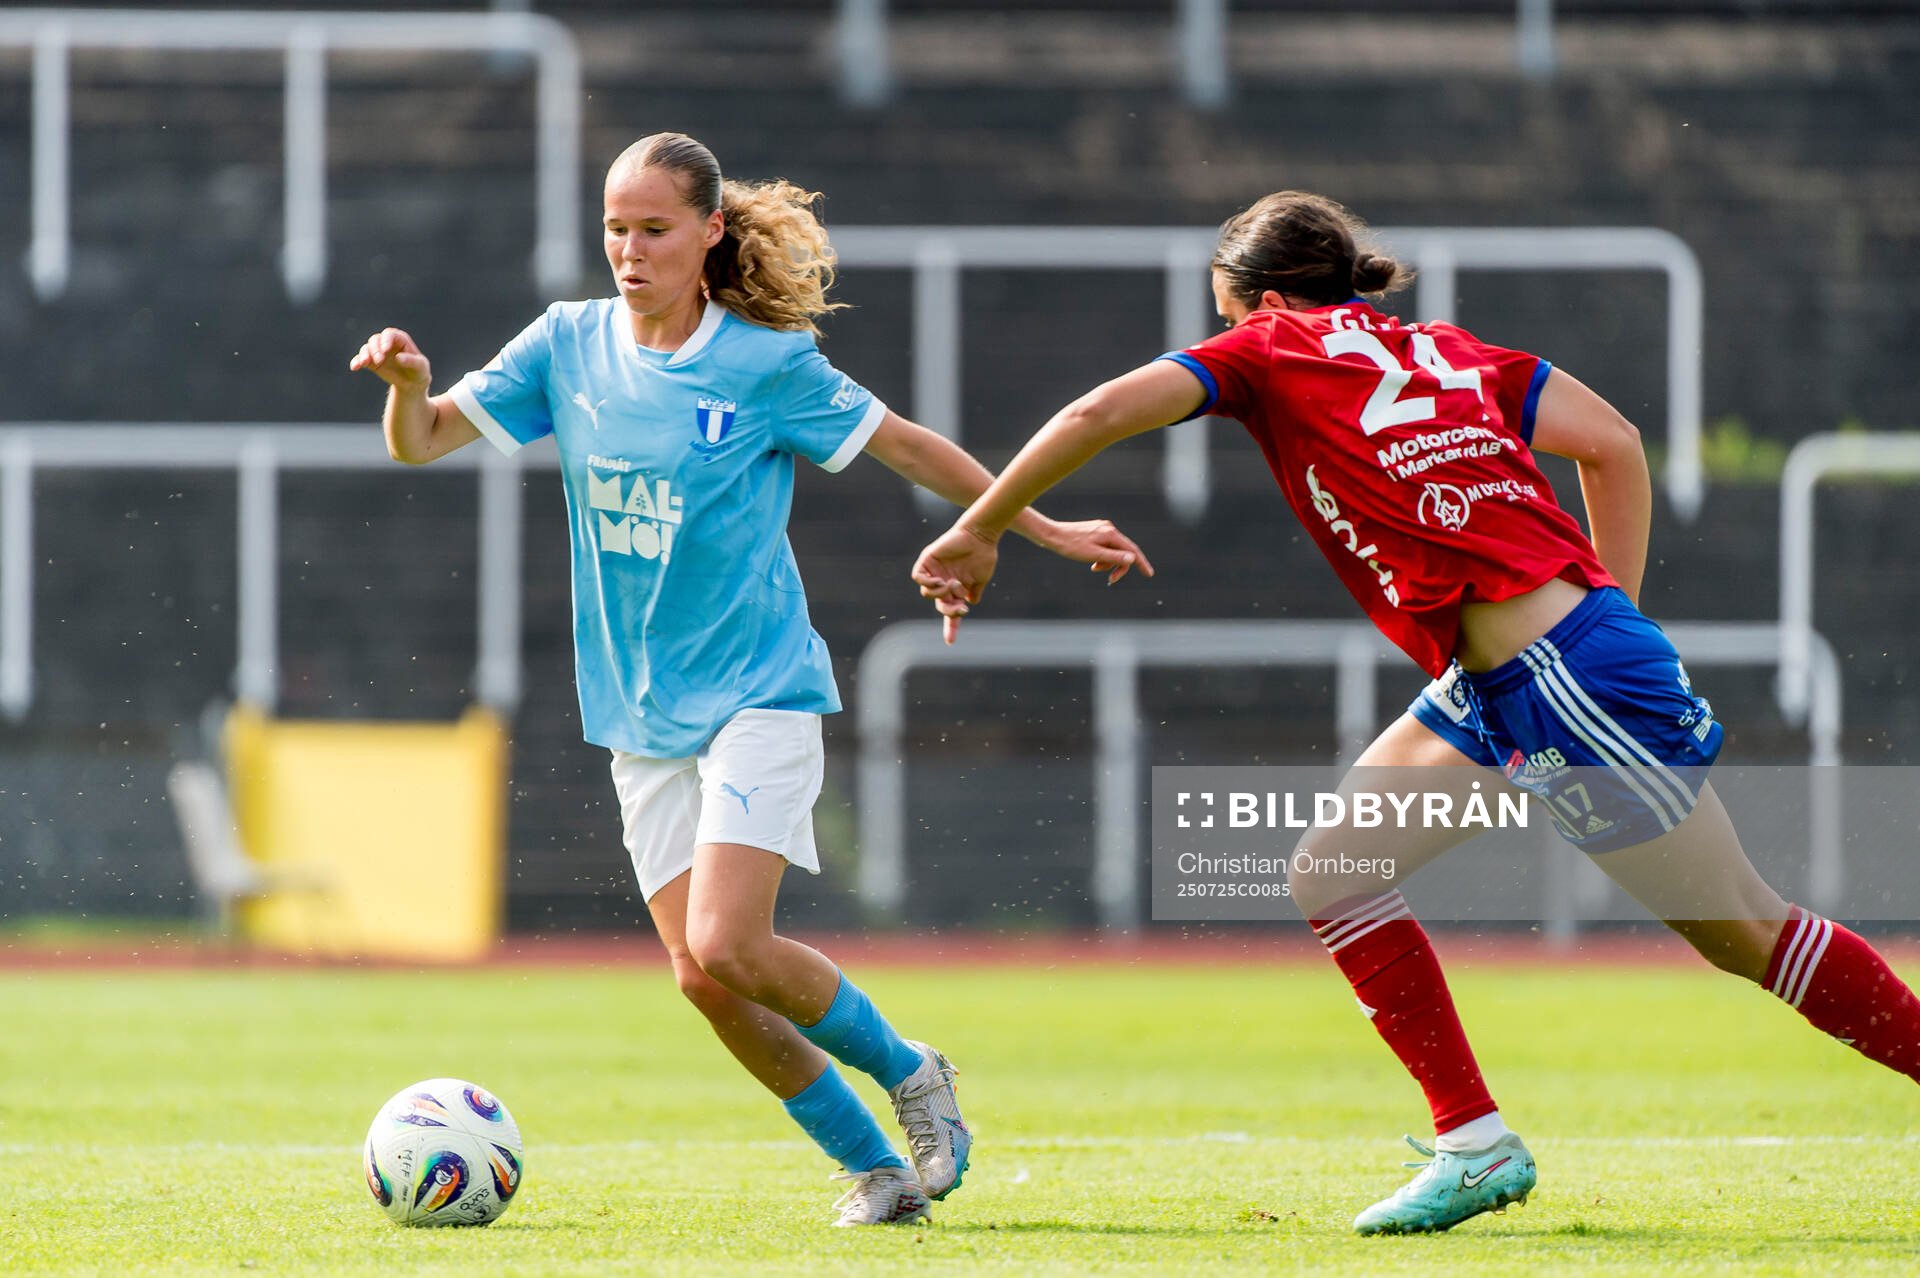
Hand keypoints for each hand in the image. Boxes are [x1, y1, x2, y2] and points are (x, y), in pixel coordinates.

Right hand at [349, 327, 431, 391]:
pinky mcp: (371, 361)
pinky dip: (356, 361)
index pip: (389, 334)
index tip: (385, 350)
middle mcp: (387, 343)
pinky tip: (355, 367)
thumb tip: (397, 358)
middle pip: (376, 339)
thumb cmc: (419, 372)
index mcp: (400, 340)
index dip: (385, 340)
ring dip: (364, 354)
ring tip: (365, 363)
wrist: (412, 384)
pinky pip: (361, 359)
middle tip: (379, 361)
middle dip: (375, 349)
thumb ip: (411, 361)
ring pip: (367, 348)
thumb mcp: (420, 367)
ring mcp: (378, 351)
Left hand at [912, 525, 1000, 645]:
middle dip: (949, 611)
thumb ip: (974, 592)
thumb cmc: (983, 556)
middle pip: (939, 605)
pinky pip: (918, 577)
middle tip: (960, 608)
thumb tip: (969, 603)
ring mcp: (935, 572)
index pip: (950, 611)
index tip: (950, 642)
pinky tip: (940, 581)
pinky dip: (927, 582)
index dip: (951, 627)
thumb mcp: (981, 579)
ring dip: (940, 594)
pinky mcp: (928, 561)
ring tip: (953, 584)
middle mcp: (944, 583)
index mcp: (956, 590)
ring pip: (927, 593)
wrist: (980, 536)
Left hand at [1030, 516, 1154, 585]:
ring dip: (1108, 563)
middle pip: (1123, 551)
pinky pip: (1105, 547)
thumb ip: (1113, 557)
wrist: (1052, 535)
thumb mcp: (1093, 555)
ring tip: (1094, 568)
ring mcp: (1102, 529)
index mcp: (1110, 534)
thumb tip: (1132, 559)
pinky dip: (1102, 557)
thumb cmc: (1071, 546)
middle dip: (1118, 567)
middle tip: (1110, 581)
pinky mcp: (1095, 531)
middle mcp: (1109, 528)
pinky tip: (1091, 562)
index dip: (1142, 563)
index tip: (1149, 574)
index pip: (1132, 550)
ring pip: (1113, 550)